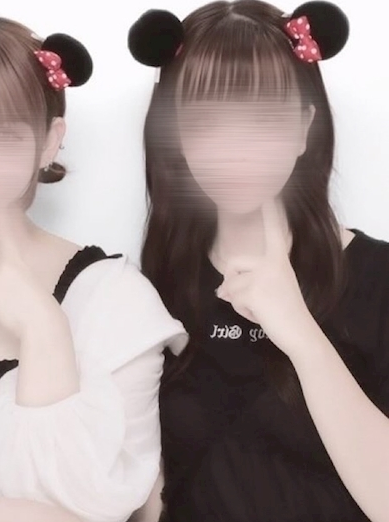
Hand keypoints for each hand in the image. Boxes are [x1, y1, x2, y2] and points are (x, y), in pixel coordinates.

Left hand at [0, 209, 61, 338]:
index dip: (4, 215)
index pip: (8, 233)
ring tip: (13, 306)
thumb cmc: (41, 310)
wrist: (41, 323)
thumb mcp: (30, 286)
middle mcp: (5, 264)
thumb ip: (14, 279)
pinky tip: (6, 311)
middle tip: (15, 299)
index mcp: (19, 262)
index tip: (0, 199)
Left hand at [215, 200, 316, 353]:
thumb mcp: (263, 292)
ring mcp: (264, 275)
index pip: (273, 229)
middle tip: (260, 300)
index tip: (268, 187)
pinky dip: (242, 311)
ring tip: (263, 308)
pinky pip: (232, 298)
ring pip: (230, 286)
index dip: (270, 208)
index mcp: (279, 259)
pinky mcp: (255, 289)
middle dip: (233, 285)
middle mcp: (273, 262)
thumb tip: (220, 291)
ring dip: (240, 302)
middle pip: (231, 265)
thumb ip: (243, 284)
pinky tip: (261, 315)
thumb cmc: (284, 313)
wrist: (301, 334)